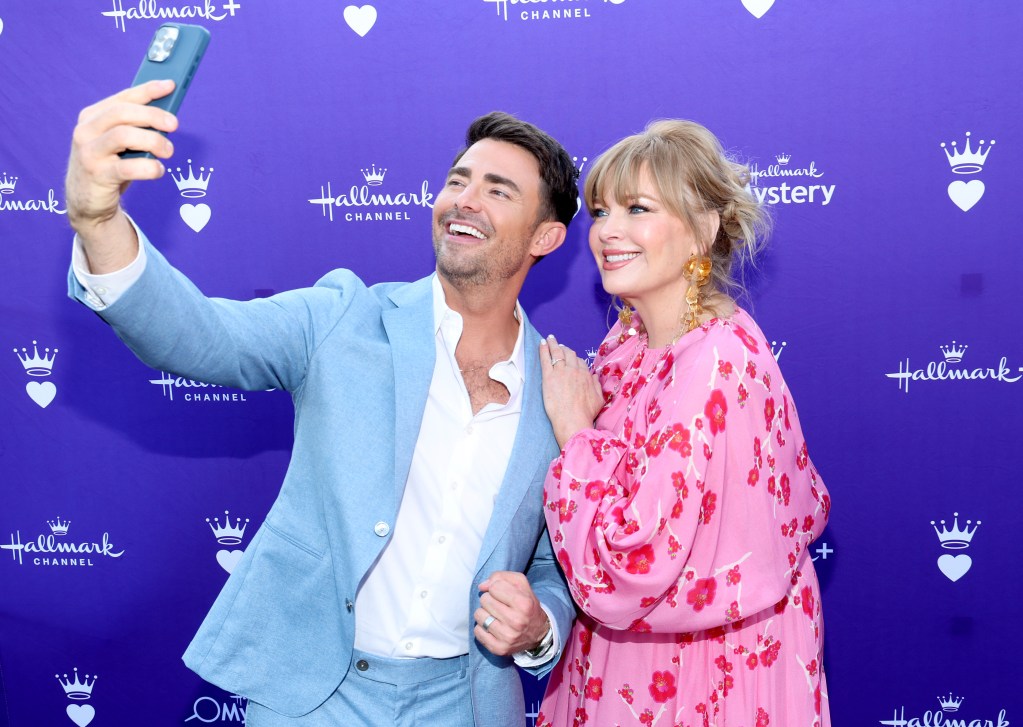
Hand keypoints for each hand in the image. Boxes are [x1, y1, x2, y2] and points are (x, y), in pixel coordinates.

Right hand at [66, 80, 178, 271]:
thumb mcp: (119, 143)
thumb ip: (135, 127)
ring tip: (168, 151)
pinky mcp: (97, 175)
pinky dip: (149, 167)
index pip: (122, 98)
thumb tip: (167, 114)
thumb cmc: (110, 166)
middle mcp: (86, 131)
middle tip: (174, 125)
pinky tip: (158, 170)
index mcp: (92, 117)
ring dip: (153, 141)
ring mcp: (89, 152)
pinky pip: (127, 167)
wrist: (87, 201)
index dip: (147, 90)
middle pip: (122, 113)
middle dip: (153, 115)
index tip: (170, 85)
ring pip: (123, 135)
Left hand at [474, 572, 548, 656]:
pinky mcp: (499, 648)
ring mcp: (507, 637)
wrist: (538, 633)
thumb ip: (501, 577)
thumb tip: (482, 586)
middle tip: (500, 605)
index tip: (503, 594)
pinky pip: (477, 631)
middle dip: (490, 599)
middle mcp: (516, 621)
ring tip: (495, 615)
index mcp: (524, 604)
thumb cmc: (527, 605)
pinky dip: (482, 627)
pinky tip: (492, 627)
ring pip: (479, 615)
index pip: (494, 587)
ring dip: (485, 613)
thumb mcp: (521, 585)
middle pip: (485, 600)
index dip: (496, 588)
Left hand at [540, 334, 604, 447]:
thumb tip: (595, 377)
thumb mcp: (598, 399)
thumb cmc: (586, 414)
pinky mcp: (549, 376)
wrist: (573, 420)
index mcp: (586, 376)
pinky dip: (544, 349)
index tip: (571, 358)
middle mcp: (574, 371)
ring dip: (554, 344)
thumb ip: (597, 386)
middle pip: (570, 354)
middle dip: (565, 349)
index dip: (575, 359)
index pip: (580, 362)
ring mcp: (561, 372)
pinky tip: (542, 343)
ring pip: (558, 353)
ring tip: (550, 339)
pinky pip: (546, 358)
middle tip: (560, 346)